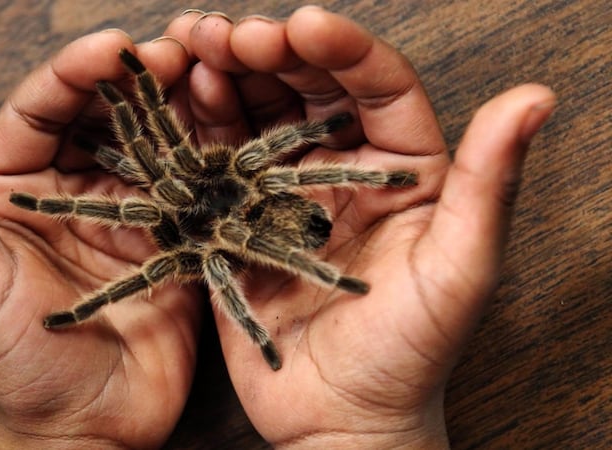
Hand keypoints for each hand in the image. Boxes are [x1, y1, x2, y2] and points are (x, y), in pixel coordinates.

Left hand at [0, 31, 201, 448]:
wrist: (84, 427)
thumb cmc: (13, 361)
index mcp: (14, 187)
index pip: (41, 110)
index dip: (74, 73)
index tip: (111, 47)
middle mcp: (74, 191)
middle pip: (105, 116)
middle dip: (137, 79)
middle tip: (174, 53)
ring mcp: (129, 214)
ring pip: (154, 144)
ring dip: (180, 106)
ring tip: (211, 74)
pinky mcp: (174, 242)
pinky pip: (194, 191)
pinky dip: (213, 158)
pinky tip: (234, 129)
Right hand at [167, 6, 554, 447]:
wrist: (340, 416)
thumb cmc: (411, 353)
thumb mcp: (461, 270)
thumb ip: (491, 184)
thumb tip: (535, 96)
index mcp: (403, 169)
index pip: (377, 86)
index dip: (341, 49)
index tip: (301, 25)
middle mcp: (342, 168)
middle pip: (307, 88)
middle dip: (269, 51)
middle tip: (230, 33)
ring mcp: (286, 191)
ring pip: (257, 113)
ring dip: (227, 73)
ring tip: (194, 46)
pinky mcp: (239, 219)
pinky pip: (217, 161)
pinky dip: (198, 125)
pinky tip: (181, 96)